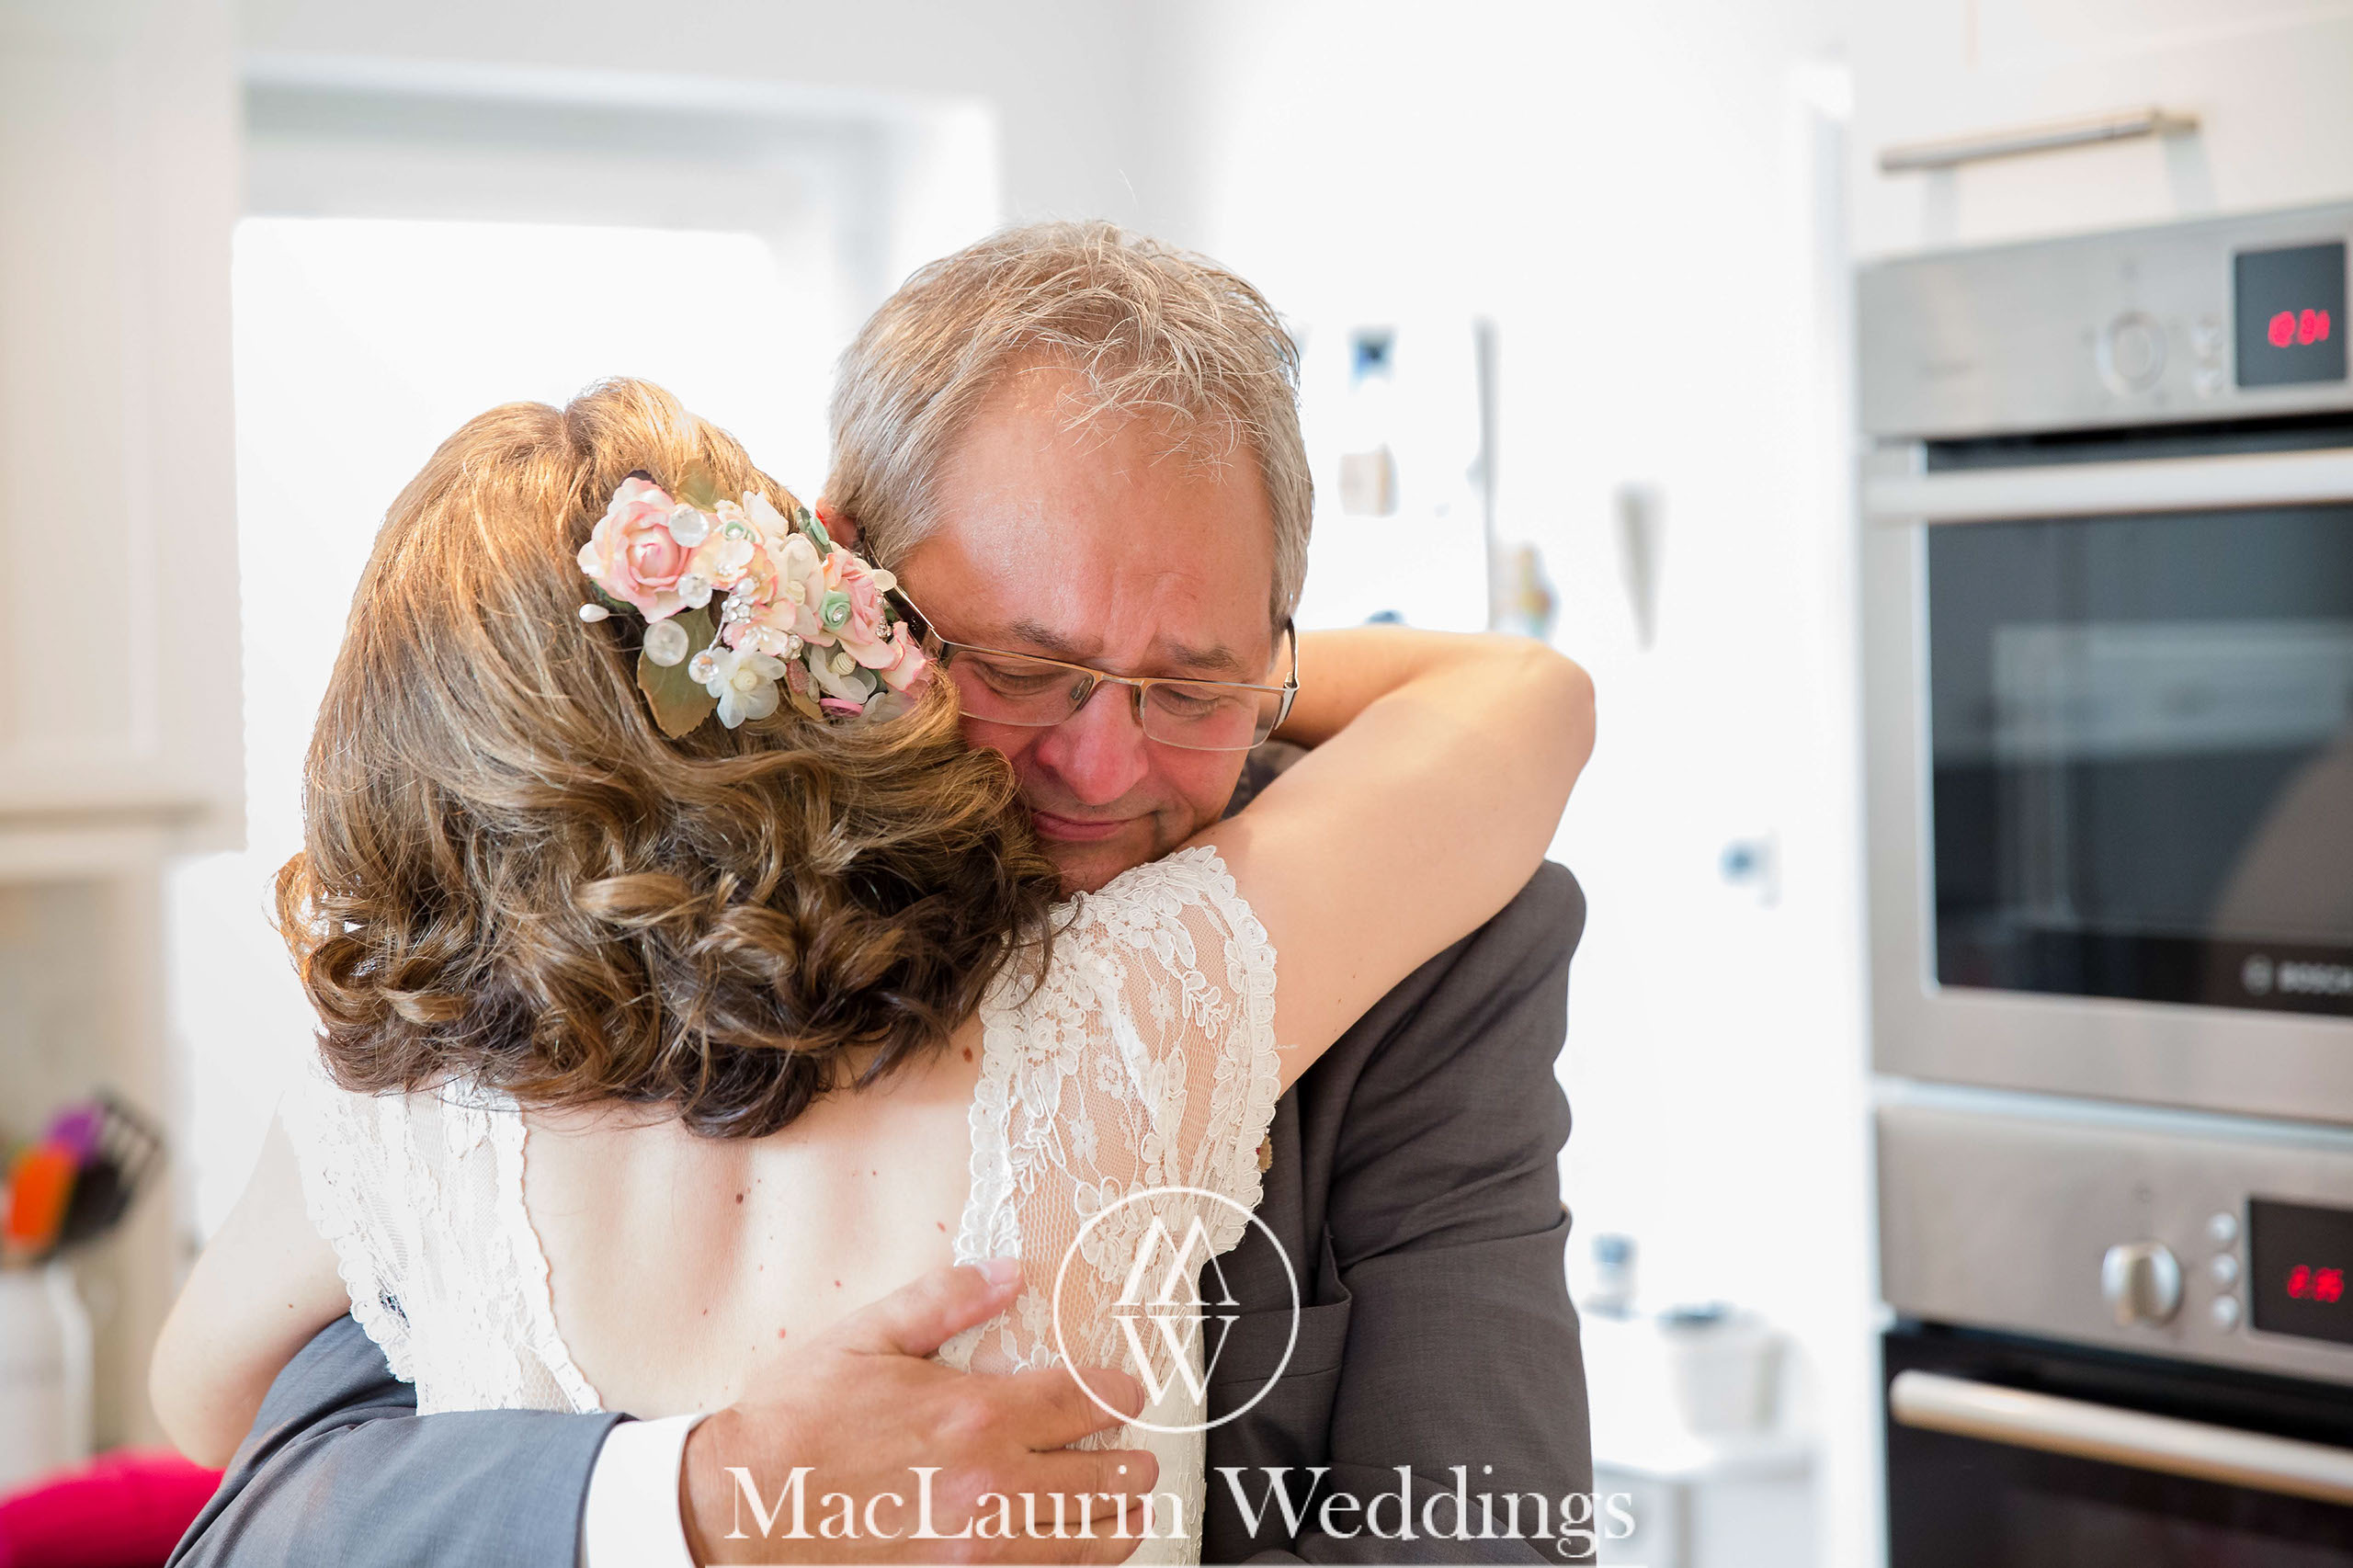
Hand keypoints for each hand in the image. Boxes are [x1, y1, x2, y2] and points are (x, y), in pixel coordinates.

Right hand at [683, 1260, 1158, 1563]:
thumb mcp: (864, 1338)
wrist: (738, 1511)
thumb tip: (1008, 1272)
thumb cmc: (795, 1422)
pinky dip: (1071, 1564)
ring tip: (1133, 1510)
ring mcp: (979, 1550)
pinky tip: (1077, 1552)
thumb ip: (944, 1300)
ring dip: (1119, 1521)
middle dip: (1130, 1464)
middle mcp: (991, 1486)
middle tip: (1137, 1458)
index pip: (1085, 1401)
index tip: (1126, 1393)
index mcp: (975, 1414)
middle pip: (1102, 1477)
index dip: (1118, 1394)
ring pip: (1084, 1538)